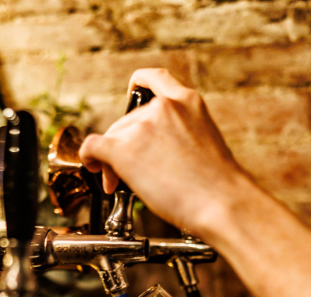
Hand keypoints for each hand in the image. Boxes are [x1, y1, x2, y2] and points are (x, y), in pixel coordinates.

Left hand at [79, 68, 250, 237]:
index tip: (130, 94)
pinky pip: (93, 147)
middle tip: (128, 173)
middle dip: (124, 145)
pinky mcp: (124, 150)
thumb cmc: (218, 187)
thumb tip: (158, 153)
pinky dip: (89, 157)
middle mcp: (163, 108)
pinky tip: (93, 166)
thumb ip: (182, 135)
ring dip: (112, 160)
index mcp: (188, 102)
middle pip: (126, 121)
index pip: (155, 79)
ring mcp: (142, 127)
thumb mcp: (206, 143)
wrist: (221, 203)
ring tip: (121, 183)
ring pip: (111, 138)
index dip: (137, 85)